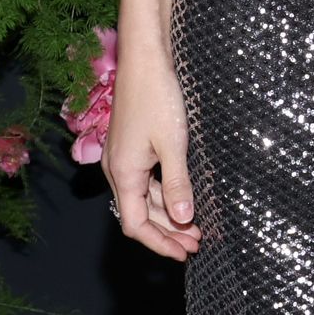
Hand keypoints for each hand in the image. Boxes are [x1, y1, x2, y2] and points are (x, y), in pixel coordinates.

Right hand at [106, 47, 201, 259]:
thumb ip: (177, 183)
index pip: (135, 224)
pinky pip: (143, 181)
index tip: (183, 254)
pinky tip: (180, 197)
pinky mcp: (130, 147)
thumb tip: (184, 218)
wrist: (144, 60)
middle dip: (167, 232)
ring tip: (193, 227)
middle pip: (139, 214)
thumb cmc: (157, 97)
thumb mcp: (173, 143)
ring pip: (142, 198)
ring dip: (166, 214)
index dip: (159, 243)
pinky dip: (161, 195)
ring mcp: (122, 158)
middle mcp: (117, 170)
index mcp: (123, 173)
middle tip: (196, 244)